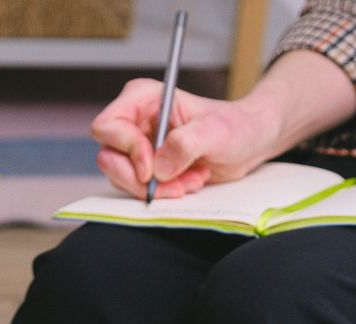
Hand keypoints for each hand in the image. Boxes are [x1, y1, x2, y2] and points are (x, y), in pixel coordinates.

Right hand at [91, 79, 276, 198]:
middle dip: (140, 179)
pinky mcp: (144, 167)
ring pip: (121, 177)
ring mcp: (136, 146)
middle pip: (108, 157)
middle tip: (174, 184)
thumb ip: (185, 144)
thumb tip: (158, 167)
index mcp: (142, 98)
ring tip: (190, 179)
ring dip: (157, 188)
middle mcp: (134, 121)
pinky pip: (137, 188)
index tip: (153, 169)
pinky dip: (163, 192)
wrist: (248, 143)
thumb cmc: (234, 127)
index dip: (127, 150)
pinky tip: (188, 182)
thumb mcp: (215, 132)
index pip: (108, 126)